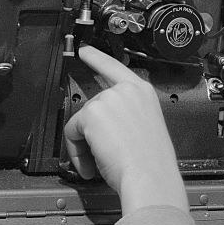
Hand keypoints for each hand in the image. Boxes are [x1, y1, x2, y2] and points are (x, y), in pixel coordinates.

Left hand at [63, 45, 187, 215]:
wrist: (150, 174)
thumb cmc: (151, 161)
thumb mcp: (145, 126)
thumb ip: (126, 115)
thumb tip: (104, 125)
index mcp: (144, 92)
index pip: (115, 67)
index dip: (97, 57)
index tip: (85, 49)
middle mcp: (127, 90)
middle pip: (93, 105)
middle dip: (92, 131)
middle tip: (102, 153)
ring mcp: (109, 99)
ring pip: (82, 121)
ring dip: (85, 144)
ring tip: (102, 161)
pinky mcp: (93, 112)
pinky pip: (72, 132)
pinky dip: (77, 151)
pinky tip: (93, 161)